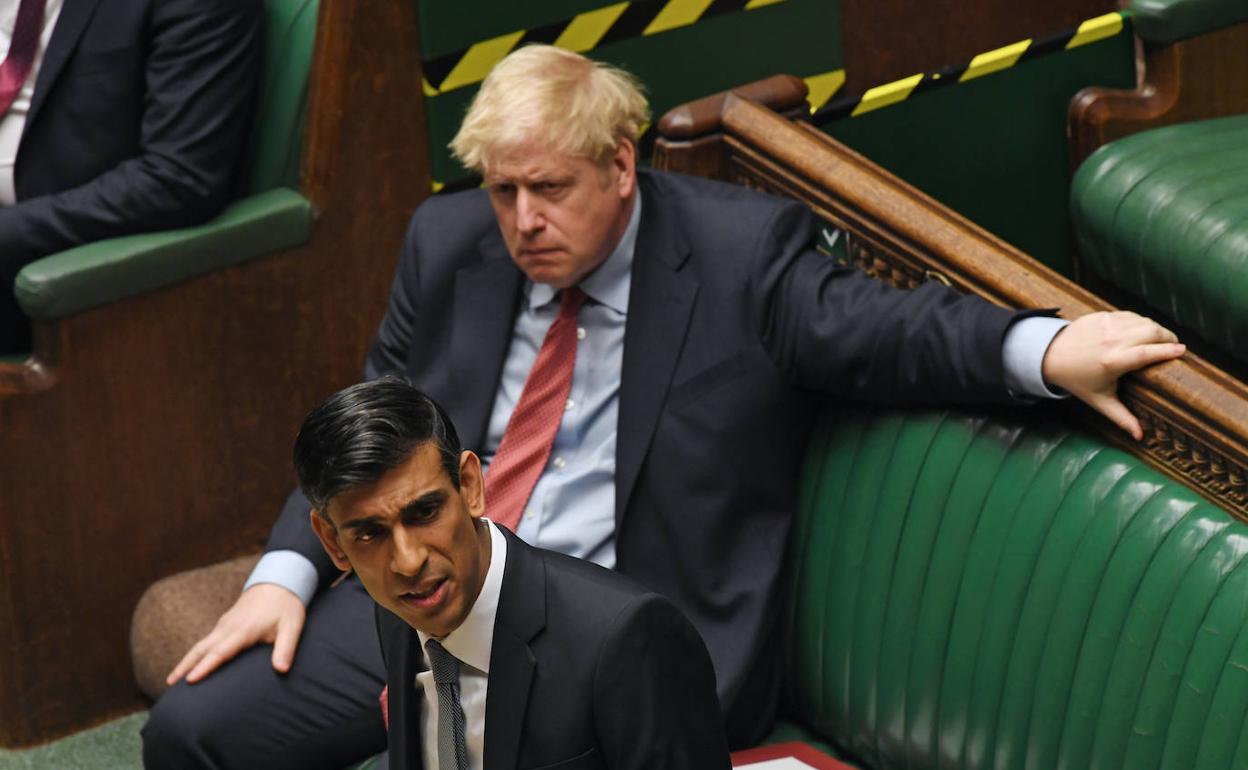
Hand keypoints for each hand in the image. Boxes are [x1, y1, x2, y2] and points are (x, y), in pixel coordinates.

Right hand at [165, 583, 306, 685]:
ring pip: (201, 644)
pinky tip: (193, 663)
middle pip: (202, 649)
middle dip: (184, 666)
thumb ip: (286, 649)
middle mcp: (229, 627)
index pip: (220, 652)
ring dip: (187, 660)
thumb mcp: (292, 626)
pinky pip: (207, 640)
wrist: (280, 578)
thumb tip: (281, 670)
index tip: (189, 681)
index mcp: (243, 630)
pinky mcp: (227, 622)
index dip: (204, 667)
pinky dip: (197, 652)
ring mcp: (225, 623)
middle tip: (168, 685)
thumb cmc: (287, 604)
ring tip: (173, 679)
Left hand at [1041, 310, 1184, 440]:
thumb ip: (1121, 417)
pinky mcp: (1102, 315)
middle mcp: (1111, 340)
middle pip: (1151, 332)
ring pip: (1143, 321)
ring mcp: (1106, 325)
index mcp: (1113, 361)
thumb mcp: (1099, 400)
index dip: (1167, 350)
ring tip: (1160, 340)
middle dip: (1167, 337)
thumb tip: (1140, 437)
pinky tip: (1142, 331)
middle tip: (1174, 345)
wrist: (1049, 355)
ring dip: (1155, 329)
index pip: (1147, 352)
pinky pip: (1130, 315)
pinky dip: (1140, 322)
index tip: (1182, 351)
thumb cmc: (1077, 379)